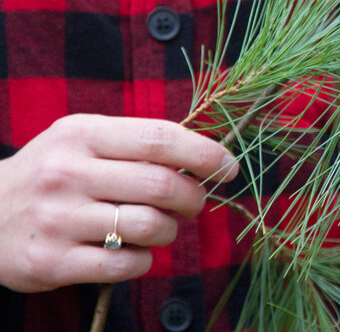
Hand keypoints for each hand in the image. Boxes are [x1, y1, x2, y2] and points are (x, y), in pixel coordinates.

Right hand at [0, 115, 238, 292]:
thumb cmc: (52, 173)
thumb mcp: (82, 140)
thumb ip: (136, 143)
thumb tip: (204, 154)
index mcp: (81, 134)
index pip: (159, 138)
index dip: (205, 152)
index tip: (228, 166)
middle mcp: (67, 173)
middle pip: (161, 184)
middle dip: (193, 197)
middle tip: (194, 202)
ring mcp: (57, 219)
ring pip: (148, 226)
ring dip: (169, 230)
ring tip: (161, 227)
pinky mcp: (51, 263)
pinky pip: (124, 264)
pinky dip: (142, 260)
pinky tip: (133, 252)